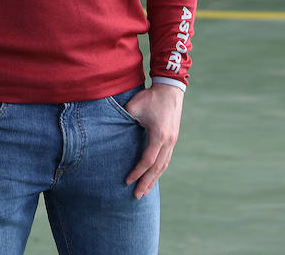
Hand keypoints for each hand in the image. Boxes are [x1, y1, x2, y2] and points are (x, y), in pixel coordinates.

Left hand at [123, 84, 183, 198]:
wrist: (170, 89)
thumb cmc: (150, 97)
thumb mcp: (134, 107)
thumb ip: (124, 120)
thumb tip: (111, 132)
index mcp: (159, 135)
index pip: (148, 160)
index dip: (137, 172)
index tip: (127, 180)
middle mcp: (169, 142)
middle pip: (157, 168)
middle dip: (146, 183)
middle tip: (137, 196)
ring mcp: (173, 141)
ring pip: (163, 166)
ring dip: (154, 179)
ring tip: (145, 191)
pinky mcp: (173, 139)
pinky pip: (166, 159)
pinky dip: (158, 170)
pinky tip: (152, 177)